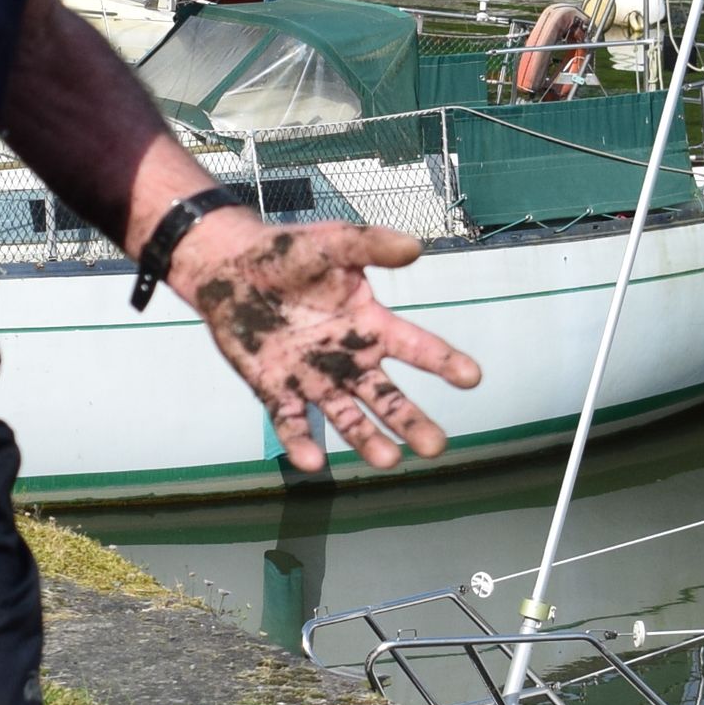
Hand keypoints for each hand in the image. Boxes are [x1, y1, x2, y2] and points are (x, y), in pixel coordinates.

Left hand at [171, 213, 481, 472]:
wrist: (232, 266)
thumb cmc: (289, 254)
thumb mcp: (333, 243)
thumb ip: (371, 246)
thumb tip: (415, 248)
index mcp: (370, 325)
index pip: (416, 347)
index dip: (443, 361)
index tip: (471, 377)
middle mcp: (348, 359)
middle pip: (388, 397)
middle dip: (411, 422)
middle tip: (435, 448)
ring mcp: (313, 378)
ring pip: (348, 417)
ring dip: (367, 440)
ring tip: (389, 461)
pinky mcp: (276, 388)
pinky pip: (291, 420)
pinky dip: (301, 441)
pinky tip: (312, 461)